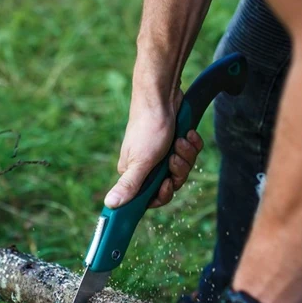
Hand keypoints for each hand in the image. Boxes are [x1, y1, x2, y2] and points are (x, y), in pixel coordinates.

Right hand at [104, 92, 203, 208]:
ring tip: (180, 140)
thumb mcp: (140, 162)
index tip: (167, 183)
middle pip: (171, 183)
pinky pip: (190, 153)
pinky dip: (191, 143)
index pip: (151, 198)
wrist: (161, 97)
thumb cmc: (148, 129)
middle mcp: (147, 165)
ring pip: (182, 168)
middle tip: (174, 157)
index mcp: (134, 173)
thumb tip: (110, 205)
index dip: (163, 193)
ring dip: (186, 155)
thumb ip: (128, 186)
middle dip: (178, 171)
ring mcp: (163, 153)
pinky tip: (187, 134)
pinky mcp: (175, 141)